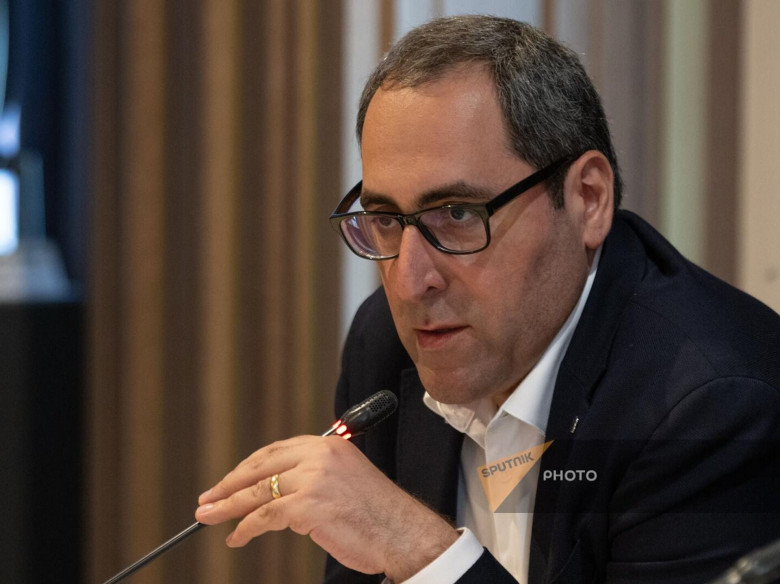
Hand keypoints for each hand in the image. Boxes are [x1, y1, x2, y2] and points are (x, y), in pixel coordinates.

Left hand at [195, 435, 458, 580]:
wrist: (401, 531)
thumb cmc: (376, 512)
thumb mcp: (345, 478)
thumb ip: (313, 475)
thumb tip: (275, 490)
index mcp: (326, 445)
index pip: (274, 451)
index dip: (246, 468)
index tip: (229, 481)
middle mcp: (318, 456)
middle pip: (260, 467)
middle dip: (229, 484)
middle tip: (207, 498)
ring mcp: (312, 480)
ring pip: (257, 492)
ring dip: (228, 507)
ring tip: (209, 516)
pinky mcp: (307, 506)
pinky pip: (264, 517)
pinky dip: (245, 529)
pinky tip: (236, 537)